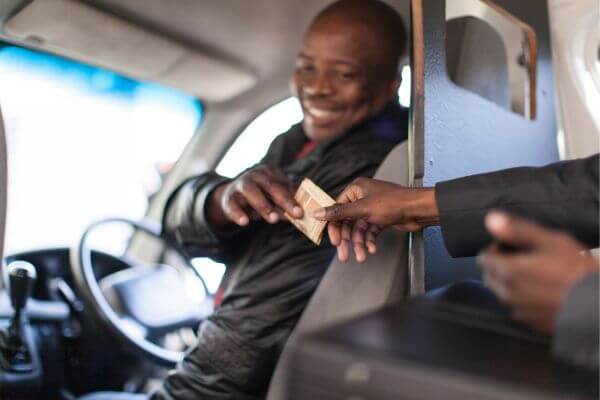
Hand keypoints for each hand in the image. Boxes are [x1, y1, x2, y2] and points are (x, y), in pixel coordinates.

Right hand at [207, 165, 302, 229]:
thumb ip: (285, 202)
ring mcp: (240, 185)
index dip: (293, 197)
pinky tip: (244, 222)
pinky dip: (238, 213)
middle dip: (284, 200)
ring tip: (274, 219)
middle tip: (295, 214)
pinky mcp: (228, 198)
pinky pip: (232, 205)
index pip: (283, 184)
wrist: (231, 198)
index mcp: (268, 172)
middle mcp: (254, 175)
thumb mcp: (272, 197)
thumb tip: (299, 213)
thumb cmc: (259, 196)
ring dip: (263, 205)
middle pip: (270, 185)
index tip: (302, 211)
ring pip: (250, 191)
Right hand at [312, 177, 438, 262]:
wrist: (418, 210)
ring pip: (359, 230)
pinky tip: (372, 249)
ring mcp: (372, 209)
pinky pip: (370, 231)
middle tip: (344, 255)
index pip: (337, 210)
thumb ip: (338, 213)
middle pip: (348, 222)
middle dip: (348, 240)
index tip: (334, 241)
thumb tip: (317, 213)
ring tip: (362, 256)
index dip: (334, 227)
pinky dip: (370, 241)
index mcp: (356, 190)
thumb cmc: (393, 202)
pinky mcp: (380, 219)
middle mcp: (362, 198)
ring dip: (360, 244)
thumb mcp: (361, 209)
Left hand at [479, 211, 598, 332]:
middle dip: (500, 265)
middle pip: (490, 276)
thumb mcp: (550, 241)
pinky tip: (543, 292)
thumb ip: (517, 230)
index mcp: (508, 271)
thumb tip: (491, 219)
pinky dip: (523, 298)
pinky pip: (517, 307)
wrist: (598, 307)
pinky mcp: (530, 323)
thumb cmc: (576, 271)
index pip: (483, 259)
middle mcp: (507, 293)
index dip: (496, 249)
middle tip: (524, 259)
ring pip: (502, 292)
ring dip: (510, 282)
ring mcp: (518, 310)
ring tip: (535, 275)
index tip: (512, 246)